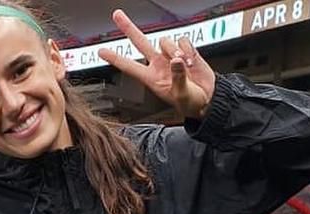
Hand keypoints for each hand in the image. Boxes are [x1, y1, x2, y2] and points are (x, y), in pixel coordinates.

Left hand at [99, 9, 215, 120]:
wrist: (207, 98)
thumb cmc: (190, 102)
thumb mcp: (182, 95)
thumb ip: (178, 77)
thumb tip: (175, 60)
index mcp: (151, 78)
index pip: (129, 66)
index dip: (115, 58)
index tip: (101, 51)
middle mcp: (158, 64)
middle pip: (140, 42)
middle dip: (129, 27)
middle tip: (117, 14)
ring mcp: (170, 56)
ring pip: (165, 40)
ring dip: (174, 50)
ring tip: (184, 65)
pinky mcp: (185, 50)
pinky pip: (182, 40)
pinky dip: (188, 49)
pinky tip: (191, 61)